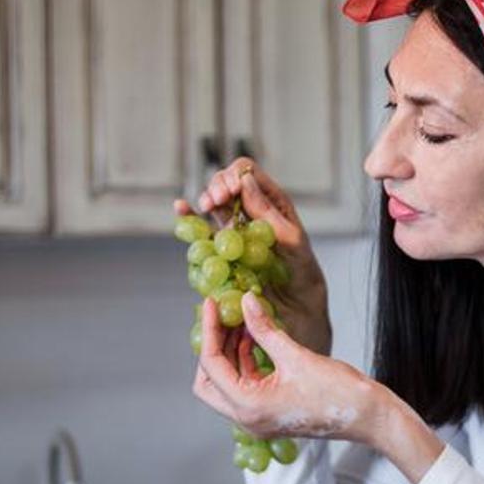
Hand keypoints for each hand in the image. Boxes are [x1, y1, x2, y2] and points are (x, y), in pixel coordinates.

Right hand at [176, 158, 331, 355]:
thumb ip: (267, 211)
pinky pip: (202, 231)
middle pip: (225, 183)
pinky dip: (189, 217)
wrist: (296, 311)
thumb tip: (244, 180)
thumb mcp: (291, 240)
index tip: (230, 192)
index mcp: (272, 203)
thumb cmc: (302, 275)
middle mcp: (251, 212)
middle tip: (217, 201)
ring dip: (206, 198)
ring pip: (213, 203)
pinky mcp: (221, 251)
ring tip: (207, 206)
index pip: (247, 172)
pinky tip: (181, 208)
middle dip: (217, 186)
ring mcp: (234, 231)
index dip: (234, 175)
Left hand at [193, 292, 380, 442]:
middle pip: (207, 383)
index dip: (209, 331)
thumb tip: (246, 301)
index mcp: (249, 407)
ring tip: (241, 321)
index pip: (211, 365)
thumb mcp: (296, 356)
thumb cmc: (338, 394)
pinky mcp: (270, 413)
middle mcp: (247, 419)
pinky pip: (246, 386)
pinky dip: (245, 362)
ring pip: (226, 384)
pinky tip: (255, 338)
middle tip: (220, 318)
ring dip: (230, 352)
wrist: (368, 417)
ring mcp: (258, 419)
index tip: (211, 305)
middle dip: (212, 347)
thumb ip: (265, 329)